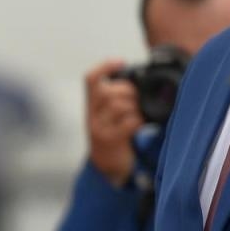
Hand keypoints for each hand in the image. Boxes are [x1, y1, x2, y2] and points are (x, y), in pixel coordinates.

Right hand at [85, 60, 141, 185]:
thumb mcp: (109, 116)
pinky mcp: (110, 140)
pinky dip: (138, 121)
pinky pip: (127, 122)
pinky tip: (139, 126)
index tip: (120, 63)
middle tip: (137, 101)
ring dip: (134, 108)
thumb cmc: (114, 136)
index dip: (104, 67)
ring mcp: (99, 128)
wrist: (107, 167)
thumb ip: (118, 99)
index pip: (90, 79)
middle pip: (109, 92)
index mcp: (91, 105)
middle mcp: (92, 115)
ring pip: (118, 106)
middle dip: (129, 92)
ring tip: (138, 114)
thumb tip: (139, 83)